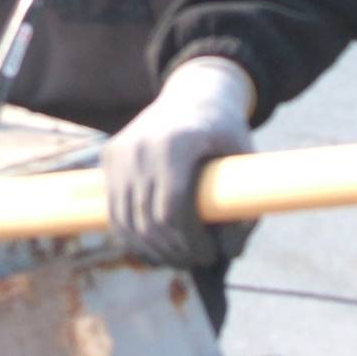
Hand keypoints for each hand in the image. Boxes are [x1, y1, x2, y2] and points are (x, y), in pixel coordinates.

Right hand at [102, 57, 255, 266]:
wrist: (192, 94)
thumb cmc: (224, 132)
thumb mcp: (246, 159)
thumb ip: (247, 204)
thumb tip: (232, 252)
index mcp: (177, 143)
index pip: (174, 209)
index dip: (191, 241)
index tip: (211, 254)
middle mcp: (142, 146)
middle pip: (149, 221)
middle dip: (174, 251)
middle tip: (197, 260)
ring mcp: (121, 151)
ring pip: (126, 222)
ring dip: (152, 250)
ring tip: (177, 258)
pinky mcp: (110, 157)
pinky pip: (114, 211)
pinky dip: (131, 237)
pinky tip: (153, 248)